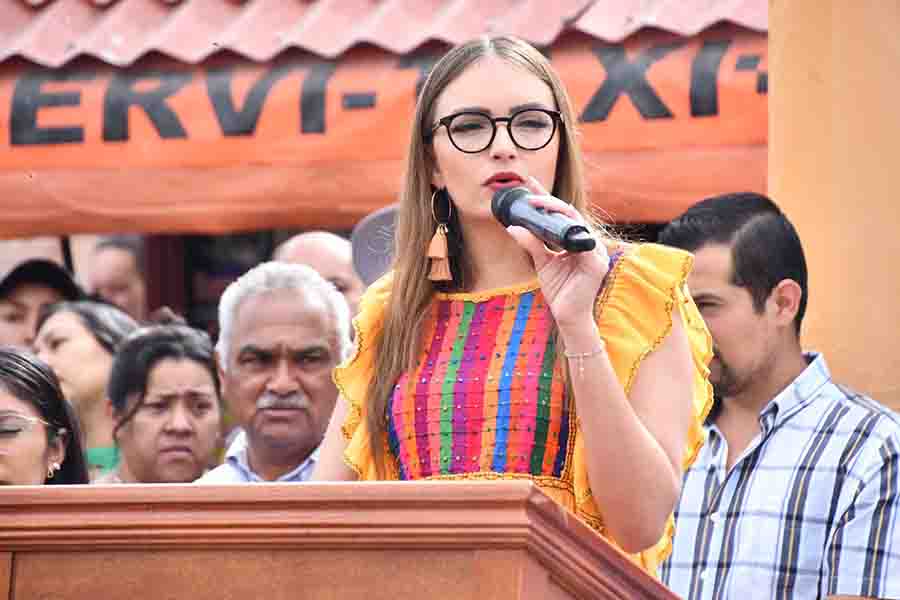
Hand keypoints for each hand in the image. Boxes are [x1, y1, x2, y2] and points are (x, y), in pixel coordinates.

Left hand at [505, 177, 609, 330]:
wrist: (569, 317)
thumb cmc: (560, 290)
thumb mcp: (542, 262)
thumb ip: (532, 244)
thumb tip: (513, 227)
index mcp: (577, 240)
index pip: (562, 214)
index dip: (547, 198)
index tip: (530, 184)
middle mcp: (589, 242)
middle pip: (570, 214)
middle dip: (550, 200)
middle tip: (530, 194)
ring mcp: (595, 252)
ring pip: (576, 223)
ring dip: (557, 212)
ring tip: (537, 204)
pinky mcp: (596, 264)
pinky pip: (580, 244)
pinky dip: (566, 234)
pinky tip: (552, 226)